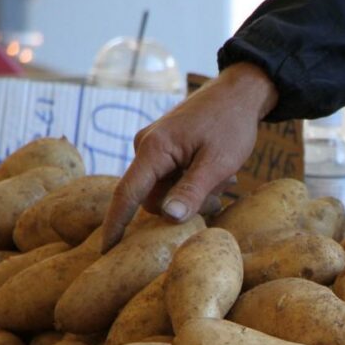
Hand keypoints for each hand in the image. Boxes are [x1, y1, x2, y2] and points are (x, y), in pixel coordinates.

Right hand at [101, 62, 278, 251]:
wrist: (239, 93)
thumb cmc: (231, 124)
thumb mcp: (218, 163)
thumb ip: (192, 190)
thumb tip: (168, 218)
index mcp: (154, 148)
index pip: (126, 193)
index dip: (116, 224)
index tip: (105, 251)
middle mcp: (146, 147)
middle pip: (153, 199)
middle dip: (184, 204)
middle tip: (220, 193)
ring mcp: (154, 149)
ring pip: (166, 193)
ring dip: (194, 195)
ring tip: (224, 178)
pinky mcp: (165, 151)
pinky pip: (172, 181)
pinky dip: (195, 184)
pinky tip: (218, 174)